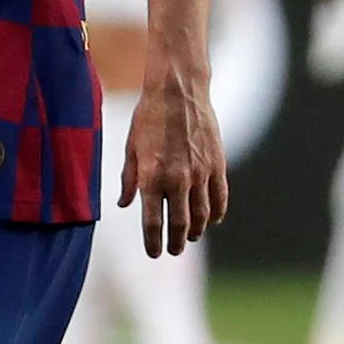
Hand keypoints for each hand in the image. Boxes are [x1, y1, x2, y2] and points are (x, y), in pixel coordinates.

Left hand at [119, 74, 229, 254]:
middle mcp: (177, 179)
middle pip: (180, 225)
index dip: (153, 242)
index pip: (152, 223)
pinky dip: (216, 213)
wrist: (178, 90)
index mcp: (151, 177)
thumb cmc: (149, 116)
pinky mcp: (217, 163)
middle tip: (173, 250)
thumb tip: (124, 204)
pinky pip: (220, 197)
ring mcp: (200, 173)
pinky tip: (212, 219)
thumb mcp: (131, 147)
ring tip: (190, 237)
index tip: (153, 253)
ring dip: (196, 231)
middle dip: (176, 243)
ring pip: (202, 216)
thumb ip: (129, 179)